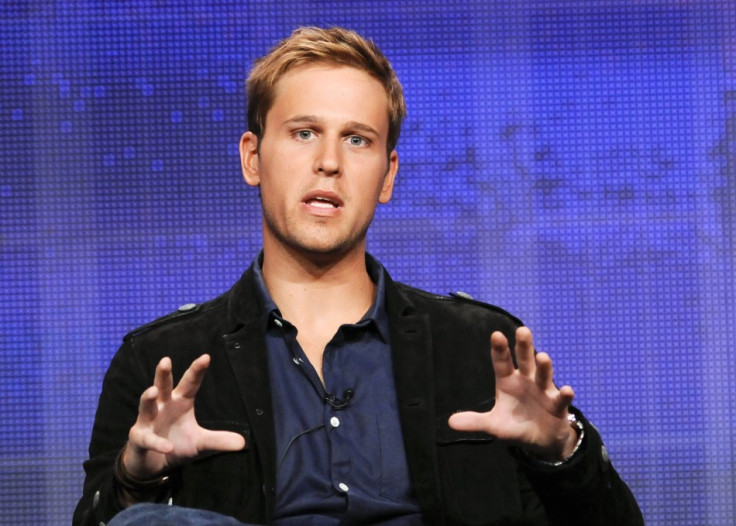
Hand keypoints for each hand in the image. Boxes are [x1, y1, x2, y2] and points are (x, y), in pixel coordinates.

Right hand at [122, 354, 245, 479]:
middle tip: (166, 360)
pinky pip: (147, 439)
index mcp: (179, 402)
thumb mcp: (200, 443)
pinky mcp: (139, 438)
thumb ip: (218, 440)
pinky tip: (168, 447)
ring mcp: (148, 421)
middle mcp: (162, 407)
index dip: (197, 371)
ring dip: (147, 399)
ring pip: (146, 407)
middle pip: (163, 387)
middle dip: (163, 374)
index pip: (190, 384)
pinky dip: (157, 443)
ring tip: (152, 390)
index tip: (206, 357)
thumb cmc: (175, 444)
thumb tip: (243, 443)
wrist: (152, 465)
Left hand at [448, 327, 577, 459]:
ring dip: (544, 366)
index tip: (496, 335)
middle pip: (525, 360)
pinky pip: (561, 399)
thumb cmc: (516, 426)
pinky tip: (567, 390)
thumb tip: (450, 422)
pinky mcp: (557, 406)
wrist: (540, 441)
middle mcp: (526, 381)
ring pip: (543, 375)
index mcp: (508, 382)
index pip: (502, 363)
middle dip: (524, 346)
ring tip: (543, 356)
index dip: (499, 350)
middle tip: (522, 330)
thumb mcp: (494, 425)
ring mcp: (543, 391)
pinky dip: (565, 395)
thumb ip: (474, 422)